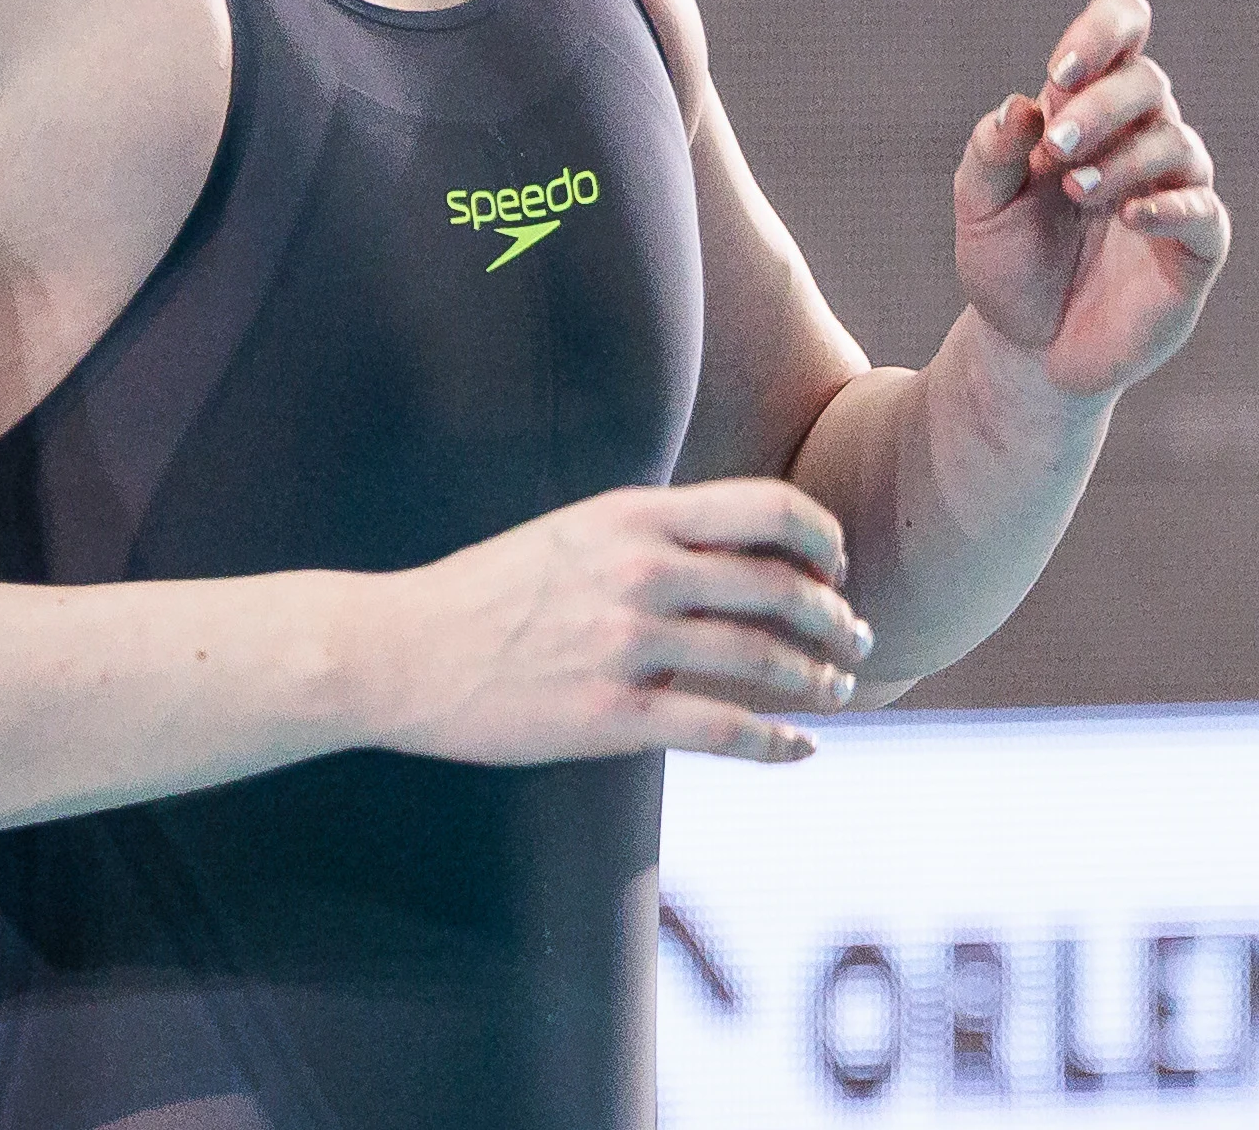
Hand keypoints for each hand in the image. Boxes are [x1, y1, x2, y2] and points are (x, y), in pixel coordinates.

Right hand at [367, 479, 871, 766]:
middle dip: (835, 616)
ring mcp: (629, 645)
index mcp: (635, 516)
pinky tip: (801, 748)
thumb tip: (725, 550)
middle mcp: (642, 572)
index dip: (821, 537)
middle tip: (857, 636)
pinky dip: (778, 743)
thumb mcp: (575, 533)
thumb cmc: (488, 593)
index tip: (836, 564)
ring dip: (816, 679)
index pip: (767, 509)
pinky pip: (722, 730)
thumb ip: (649, 535)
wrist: (401, 650)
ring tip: (836, 690)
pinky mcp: (612, 715)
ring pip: (763, 660)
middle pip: (780, 586)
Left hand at [954, 0, 1229, 399]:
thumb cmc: (1009, 264)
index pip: (1123, 31)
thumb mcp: (980, 208)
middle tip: (1057, 149)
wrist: (1027, 350)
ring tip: (1077, 189)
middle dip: (1101, 105)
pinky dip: (1171, 205)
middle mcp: (1140, 138)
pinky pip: (1203, 210)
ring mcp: (1174, 190)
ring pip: (1175, 141)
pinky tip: (1131, 215)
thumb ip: (991, 154)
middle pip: (1148, 81)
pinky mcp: (1195, 249)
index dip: (1101, 33)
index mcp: (1089, 109)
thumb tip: (1018, 107)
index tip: (1060, 73)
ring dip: (1124, 157)